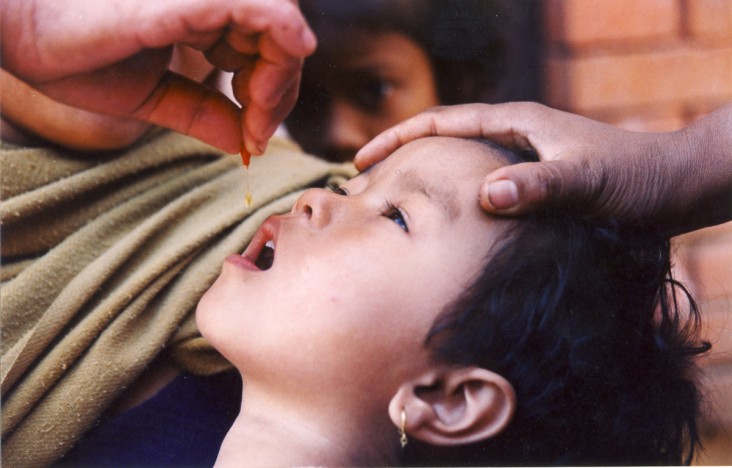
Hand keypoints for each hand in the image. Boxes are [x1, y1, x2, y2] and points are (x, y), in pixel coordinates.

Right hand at [0, 0, 315, 153]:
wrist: (18, 32)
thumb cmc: (75, 56)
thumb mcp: (152, 97)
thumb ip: (202, 114)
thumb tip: (245, 144)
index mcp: (202, 17)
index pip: (264, 51)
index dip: (271, 96)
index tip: (253, 137)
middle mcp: (210, 0)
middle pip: (280, 41)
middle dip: (281, 92)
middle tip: (257, 132)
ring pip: (282, 25)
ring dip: (281, 75)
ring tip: (255, 112)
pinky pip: (265, 8)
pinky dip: (284, 39)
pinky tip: (271, 81)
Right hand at [355, 102, 731, 235]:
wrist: (677, 187)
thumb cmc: (635, 179)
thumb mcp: (586, 182)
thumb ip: (540, 186)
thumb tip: (487, 196)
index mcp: (517, 122)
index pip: (442, 122)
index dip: (398, 138)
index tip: (361, 160)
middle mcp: (515, 136)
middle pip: (443, 140)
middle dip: (402, 158)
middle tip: (366, 187)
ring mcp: (524, 159)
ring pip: (460, 165)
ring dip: (426, 180)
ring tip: (396, 207)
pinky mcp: (535, 182)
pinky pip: (482, 187)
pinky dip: (456, 200)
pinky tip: (450, 227)